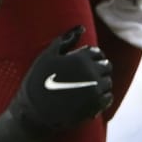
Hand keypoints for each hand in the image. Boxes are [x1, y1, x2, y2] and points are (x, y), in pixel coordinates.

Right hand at [0, 27, 113, 141]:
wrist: (33, 113)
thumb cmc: (37, 82)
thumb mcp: (47, 56)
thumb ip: (66, 39)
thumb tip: (81, 27)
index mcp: (81, 58)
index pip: (98, 53)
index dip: (91, 57)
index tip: (84, 64)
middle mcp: (92, 73)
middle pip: (106, 66)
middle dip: (98, 69)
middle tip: (85, 76)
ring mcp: (95, 91)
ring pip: (108, 82)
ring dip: (100, 83)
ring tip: (86, 88)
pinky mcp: (96, 107)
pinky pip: (108, 98)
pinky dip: (102, 97)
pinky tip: (90, 98)